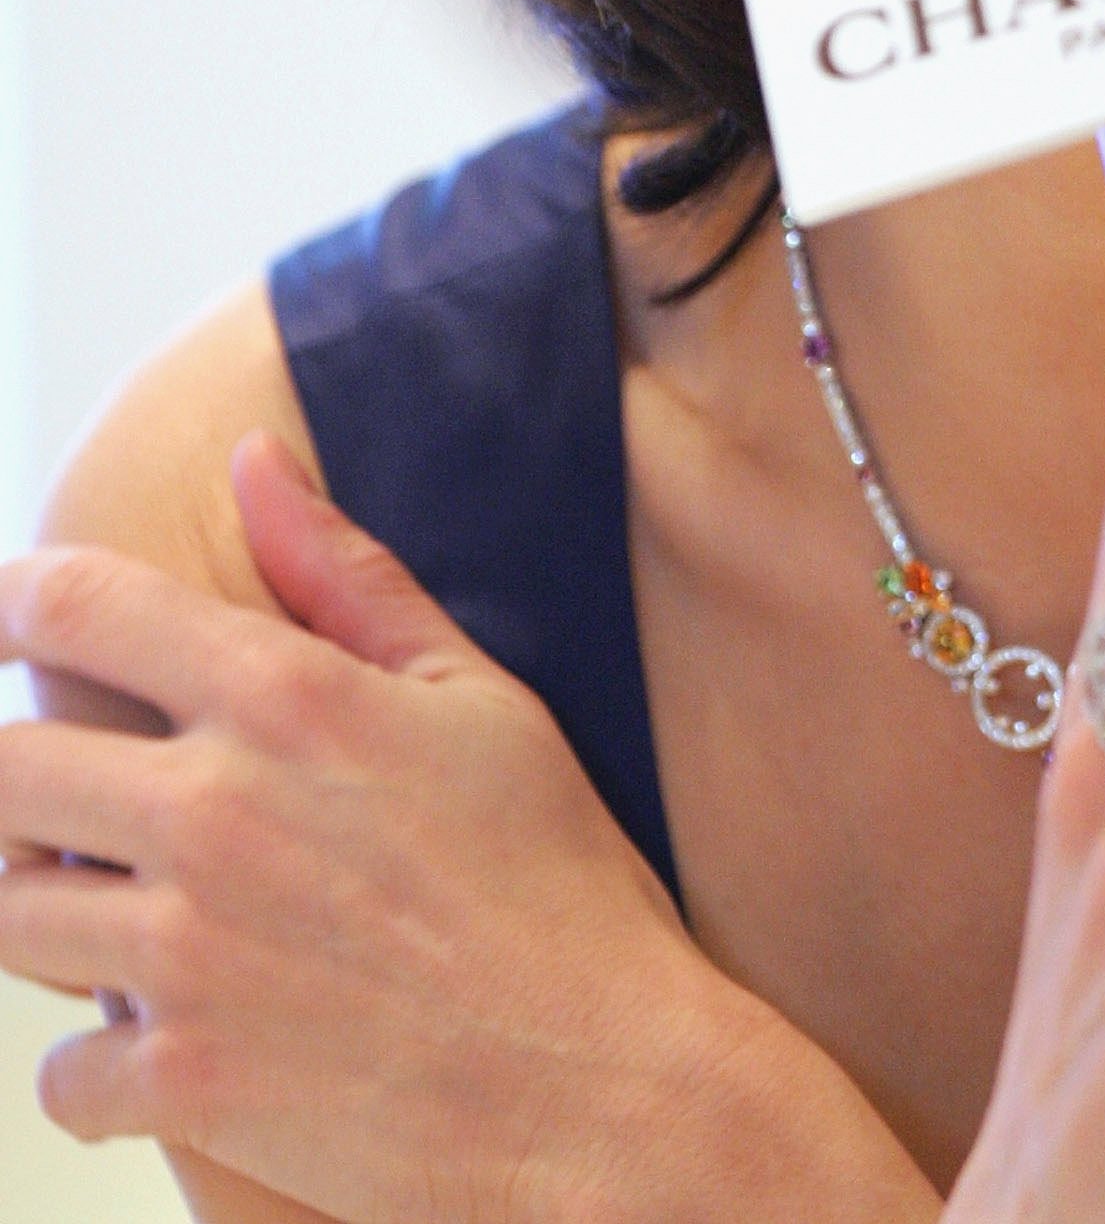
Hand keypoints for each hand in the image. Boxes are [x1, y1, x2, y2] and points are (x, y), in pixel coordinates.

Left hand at [0, 436, 936, 1223]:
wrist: (603, 1084)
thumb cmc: (558, 886)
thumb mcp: (477, 697)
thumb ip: (348, 577)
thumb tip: (257, 462)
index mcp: (284, 699)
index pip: (77, 606)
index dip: (14, 600)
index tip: (10, 616)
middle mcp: (210, 813)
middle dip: (14, 776)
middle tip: (67, 798)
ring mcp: (186, 954)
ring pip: (8, 916)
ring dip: (49, 910)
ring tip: (118, 914)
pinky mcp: (182, 1085)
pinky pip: (60, 1073)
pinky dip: (99, 1064)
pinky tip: (170, 1041)